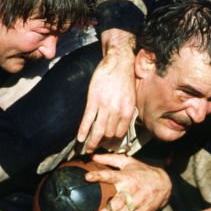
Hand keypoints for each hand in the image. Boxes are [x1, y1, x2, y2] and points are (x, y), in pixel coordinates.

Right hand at [77, 32, 135, 151]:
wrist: (118, 61)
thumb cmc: (125, 78)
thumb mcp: (131, 97)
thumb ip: (125, 112)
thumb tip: (120, 125)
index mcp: (127, 111)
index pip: (120, 133)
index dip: (113, 142)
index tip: (108, 145)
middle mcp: (117, 111)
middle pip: (108, 134)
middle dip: (102, 144)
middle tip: (97, 149)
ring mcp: (104, 106)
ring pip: (98, 130)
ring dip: (92, 142)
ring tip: (88, 149)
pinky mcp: (93, 100)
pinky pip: (87, 119)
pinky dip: (83, 130)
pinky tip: (79, 138)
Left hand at [88, 153, 171, 210]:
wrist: (165, 184)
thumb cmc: (143, 172)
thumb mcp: (128, 162)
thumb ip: (109, 159)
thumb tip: (92, 155)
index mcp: (125, 177)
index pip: (110, 176)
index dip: (98, 176)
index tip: (87, 178)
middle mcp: (130, 191)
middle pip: (117, 202)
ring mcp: (136, 203)